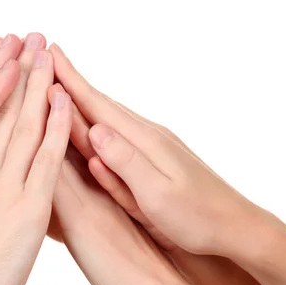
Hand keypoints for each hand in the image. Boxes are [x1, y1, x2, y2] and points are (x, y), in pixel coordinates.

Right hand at [50, 43, 285, 284]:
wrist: (237, 227)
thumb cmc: (198, 219)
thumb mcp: (158, 196)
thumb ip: (125, 163)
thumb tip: (94, 131)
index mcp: (143, 142)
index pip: (98, 106)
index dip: (71, 83)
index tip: (50, 56)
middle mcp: (147, 136)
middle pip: (101, 105)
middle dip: (73, 83)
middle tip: (48, 61)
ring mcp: (153, 146)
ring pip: (109, 118)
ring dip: (84, 99)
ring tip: (62, 84)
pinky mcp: (155, 158)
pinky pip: (120, 134)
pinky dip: (100, 120)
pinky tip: (93, 122)